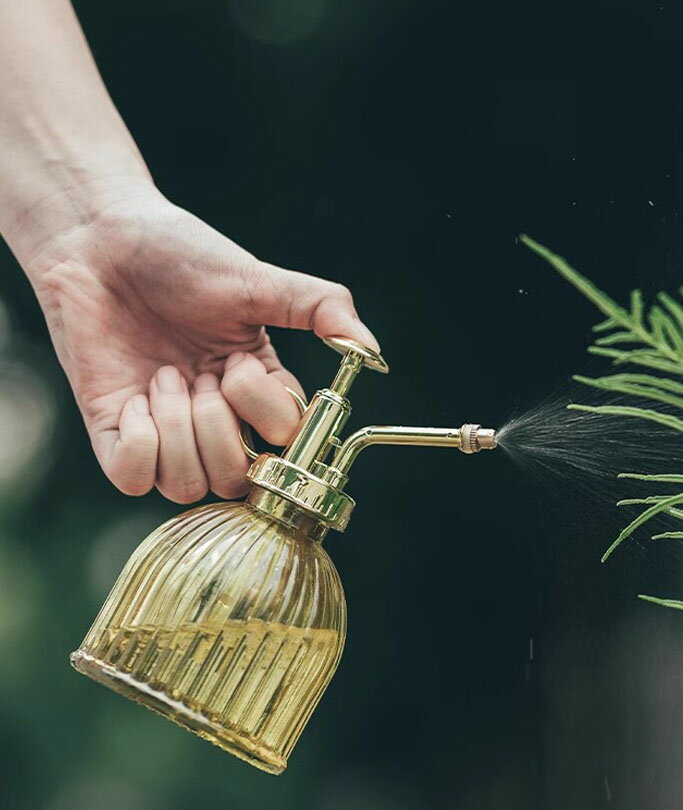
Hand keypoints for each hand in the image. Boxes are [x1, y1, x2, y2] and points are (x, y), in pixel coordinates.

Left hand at [23, 184, 377, 501]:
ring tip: (163, 378)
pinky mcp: (114, 432)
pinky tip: (135, 399)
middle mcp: (215, 418)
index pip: (286, 445)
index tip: (237, 364)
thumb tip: (371, 351)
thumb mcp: (258, 280)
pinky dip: (139, 444)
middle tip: (198, 374)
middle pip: (240, 480)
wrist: (101, 240)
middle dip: (219, 428)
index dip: (266, 415)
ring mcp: (165, 430)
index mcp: (256, 390)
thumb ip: (321, 307)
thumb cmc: (181, 255)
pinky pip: (132, 480)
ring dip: (178, 430)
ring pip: (189, 487)